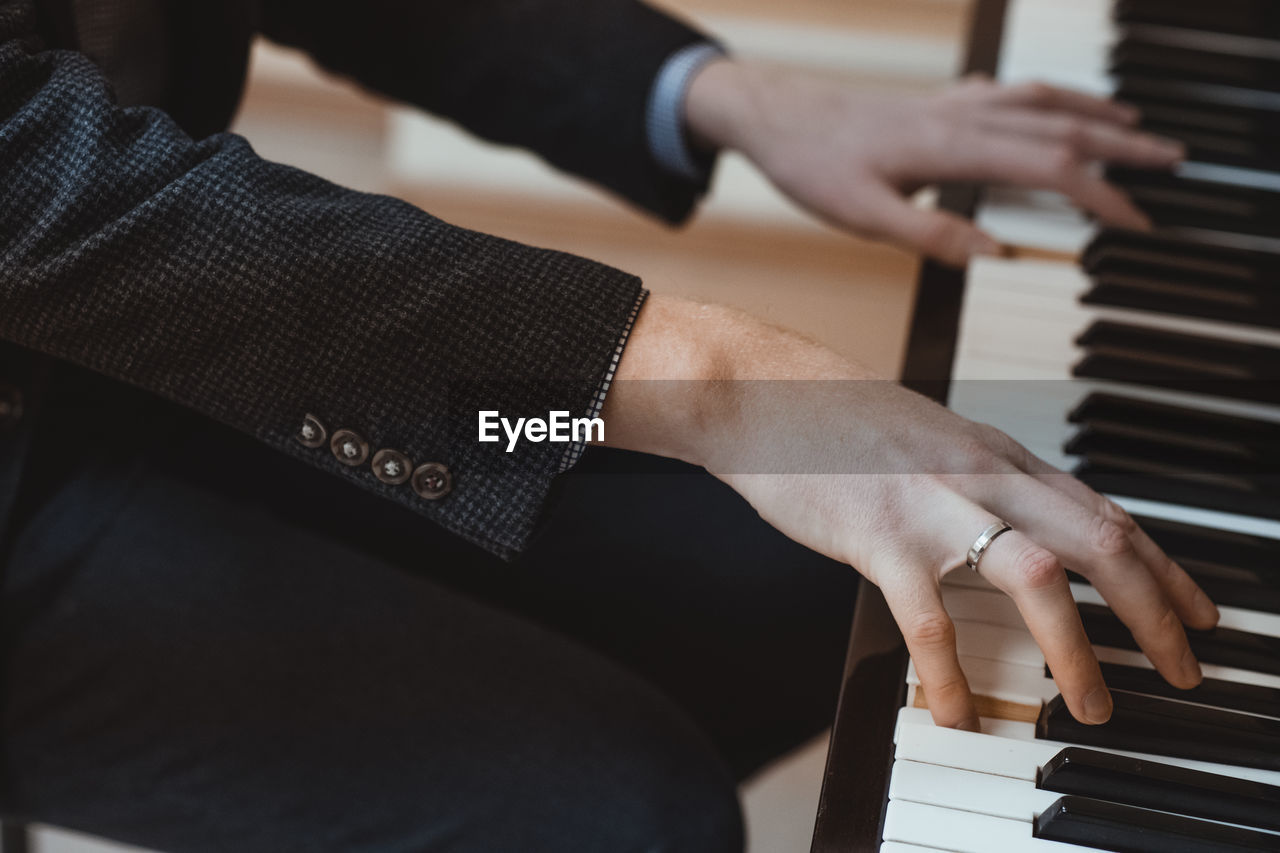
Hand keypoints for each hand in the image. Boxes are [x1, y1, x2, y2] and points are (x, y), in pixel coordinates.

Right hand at [602, 295, 1219, 730]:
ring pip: (1036, 577)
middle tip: (1183, 670)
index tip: (1198, 611)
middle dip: (1156, 612)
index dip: (1164, 567)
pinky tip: (953, 714)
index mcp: (997, 454)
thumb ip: (978, 477)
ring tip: (1092, 706)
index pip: (1106, 511)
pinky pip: (927, 621)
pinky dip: (947, 677)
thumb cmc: (835, 417)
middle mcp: (983, 475)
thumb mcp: (929, 437)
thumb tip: (1015, 523)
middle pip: (1101, 541)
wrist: (761, 391)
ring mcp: (933, 504)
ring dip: (1078, 648)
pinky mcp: (879, 538)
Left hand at [685, 61, 1185, 265]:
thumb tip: (999, 256)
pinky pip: (1010, 93)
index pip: (1050, 168)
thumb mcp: (862, 214)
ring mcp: (952, 103)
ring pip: (1042, 101)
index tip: (1135, 222)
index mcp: (953, 146)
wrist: (776, 115)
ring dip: (1093, 112)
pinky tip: (1052, 107)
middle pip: (1063, 125)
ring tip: (1135, 127)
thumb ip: (932, 234)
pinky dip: (1047, 99)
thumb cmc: (814, 166)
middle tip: (1173, 162)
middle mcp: (962, 116)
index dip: (1100, 194)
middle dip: (1123, 146)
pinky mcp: (937, 102)